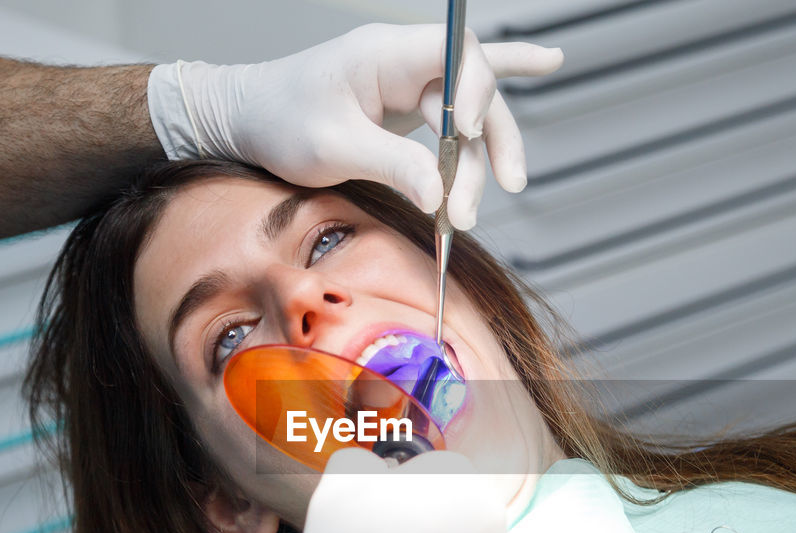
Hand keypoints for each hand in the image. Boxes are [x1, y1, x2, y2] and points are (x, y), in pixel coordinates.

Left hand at [147, 23, 563, 229]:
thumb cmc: (278, 122)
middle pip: (474, 93)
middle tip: (472, 209)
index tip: (466, 139)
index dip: (476, 93)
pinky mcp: (410, 105)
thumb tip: (440, 193)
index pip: (458, 56)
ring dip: (478, 163)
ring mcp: (411, 82)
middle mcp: (407, 62)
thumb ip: (391, 165)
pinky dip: (506, 77)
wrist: (246, 119)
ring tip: (467, 215)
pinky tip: (548, 63)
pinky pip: (463, 94)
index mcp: (387, 54)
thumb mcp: (331, 149)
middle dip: (483, 151)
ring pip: (470, 116)